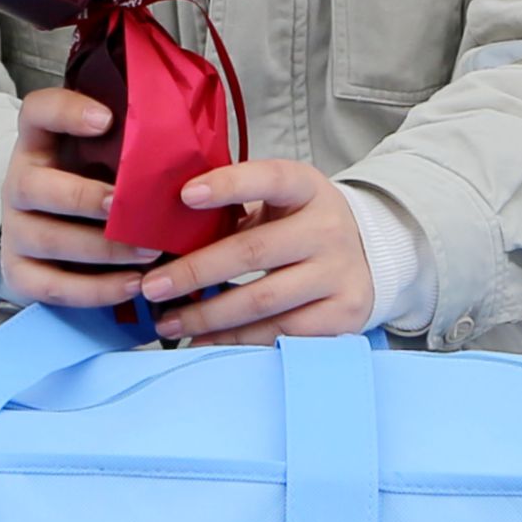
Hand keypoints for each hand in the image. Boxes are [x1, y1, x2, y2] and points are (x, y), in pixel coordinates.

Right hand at [0, 89, 154, 307]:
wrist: (48, 236)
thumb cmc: (91, 186)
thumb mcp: (101, 158)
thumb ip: (127, 147)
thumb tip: (188, 145)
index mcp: (38, 144)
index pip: (36, 111)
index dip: (66, 112)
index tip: (105, 118)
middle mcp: (18, 184)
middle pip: (33, 186)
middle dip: (83, 197)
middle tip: (125, 204)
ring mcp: (15, 231)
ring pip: (46, 240)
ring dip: (102, 249)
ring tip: (149, 252)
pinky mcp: (20, 274)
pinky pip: (53, 286)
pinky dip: (96, 290)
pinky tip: (132, 284)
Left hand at [134, 153, 377, 345]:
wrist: (368, 254)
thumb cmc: (302, 225)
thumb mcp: (280, 202)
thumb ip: (236, 209)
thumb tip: (164, 231)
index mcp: (307, 188)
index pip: (269, 178)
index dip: (229, 184)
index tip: (185, 195)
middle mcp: (328, 229)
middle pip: (253, 252)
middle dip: (195, 272)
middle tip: (153, 286)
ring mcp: (339, 274)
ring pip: (261, 301)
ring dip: (207, 316)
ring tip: (169, 323)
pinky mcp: (343, 314)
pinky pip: (280, 334)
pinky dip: (237, 341)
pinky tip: (205, 343)